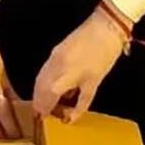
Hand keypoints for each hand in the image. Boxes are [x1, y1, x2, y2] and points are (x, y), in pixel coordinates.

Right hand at [33, 8, 127, 122]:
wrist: (106, 27)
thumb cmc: (104, 55)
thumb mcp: (94, 83)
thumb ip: (81, 102)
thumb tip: (70, 118)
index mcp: (64, 75)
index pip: (45, 97)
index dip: (43, 109)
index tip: (43, 118)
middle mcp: (54, 66)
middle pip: (38, 88)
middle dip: (39, 102)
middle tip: (45, 112)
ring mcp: (52, 57)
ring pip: (39, 79)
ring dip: (40, 92)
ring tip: (50, 102)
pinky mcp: (55, 51)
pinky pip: (45, 71)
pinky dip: (45, 82)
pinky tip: (55, 86)